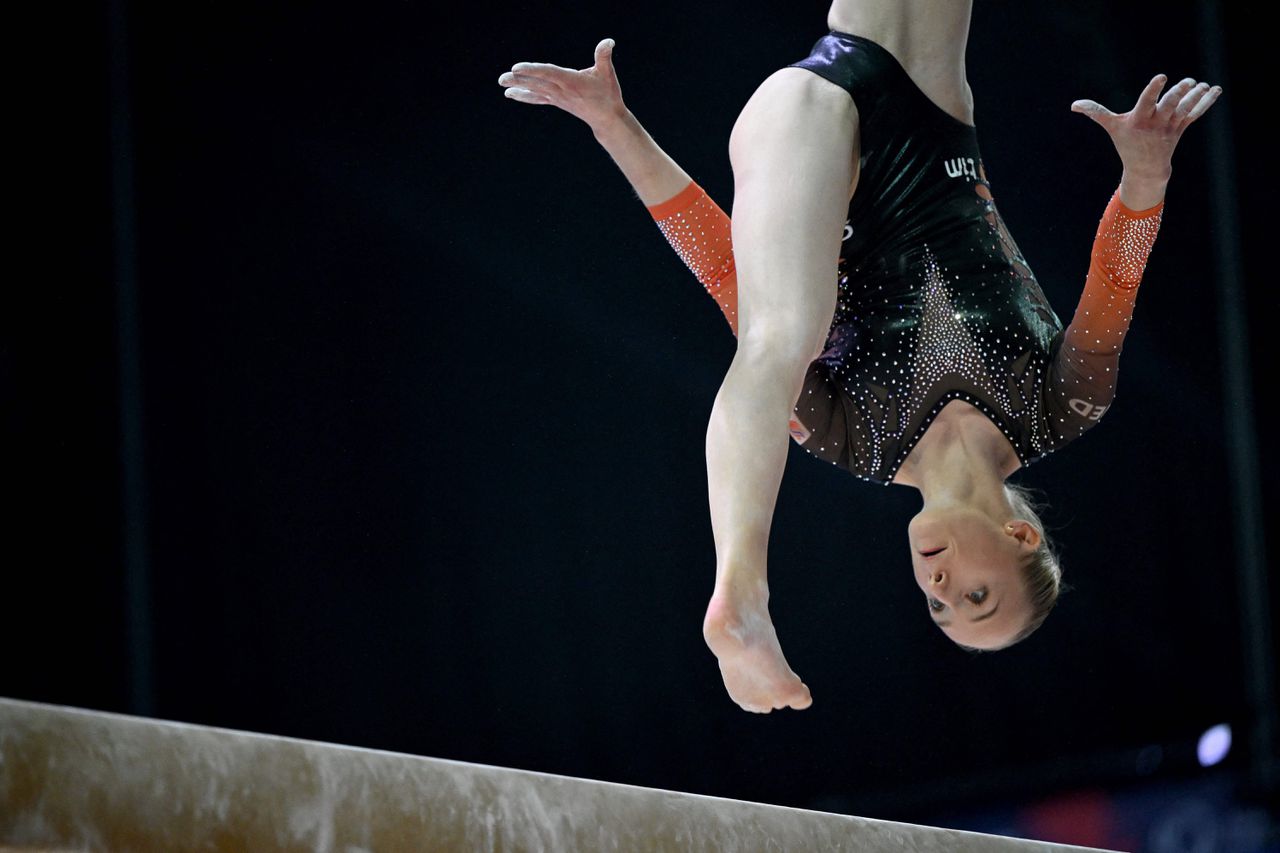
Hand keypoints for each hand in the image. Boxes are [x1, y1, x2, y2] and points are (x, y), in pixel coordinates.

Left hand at [498, 39, 626, 133]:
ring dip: (518, 87)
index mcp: (570, 81)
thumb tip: (609, 42)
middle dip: (519, 80)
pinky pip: (537, 98)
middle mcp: (561, 90)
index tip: (516, 68)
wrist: (606, 118)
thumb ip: (604, 56)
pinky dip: (524, 95)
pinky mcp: (557, 101)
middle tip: (502, 79)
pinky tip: (511, 94)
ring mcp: (557, 97)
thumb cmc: (608, 94)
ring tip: (502, 84)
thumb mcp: (607, 73)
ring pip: (535, 90)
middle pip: (536, 83)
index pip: (547, 73)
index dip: (531, 70)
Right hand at [1071, 75, 1221, 182]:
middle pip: (1170, 105)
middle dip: (1179, 93)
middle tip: (1188, 82)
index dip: (1154, 89)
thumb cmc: (1126, 144)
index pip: (1147, 102)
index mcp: (1139, 120)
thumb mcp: (1111, 127)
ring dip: (1195, 96)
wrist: (1146, 169)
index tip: (1162, 77)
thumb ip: (1096, 112)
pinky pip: (1195, 113)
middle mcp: (1156, 123)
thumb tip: (1074, 105)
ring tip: (1201, 85)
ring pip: (1185, 108)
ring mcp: (1171, 126)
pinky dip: (1206, 102)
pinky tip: (1214, 90)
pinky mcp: (1181, 127)